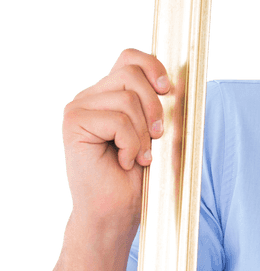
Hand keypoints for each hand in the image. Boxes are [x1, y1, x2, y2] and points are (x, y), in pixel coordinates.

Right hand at [61, 48, 170, 232]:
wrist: (115, 211)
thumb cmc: (137, 176)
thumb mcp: (154, 133)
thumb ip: (156, 105)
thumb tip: (174, 84)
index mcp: (108, 94)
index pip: (130, 59)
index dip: (153, 66)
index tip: (169, 90)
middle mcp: (90, 97)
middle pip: (131, 73)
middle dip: (154, 106)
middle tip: (157, 137)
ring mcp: (79, 108)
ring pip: (127, 98)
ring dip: (142, 132)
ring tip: (138, 155)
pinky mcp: (74, 123)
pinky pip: (118, 120)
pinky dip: (131, 144)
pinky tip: (124, 161)